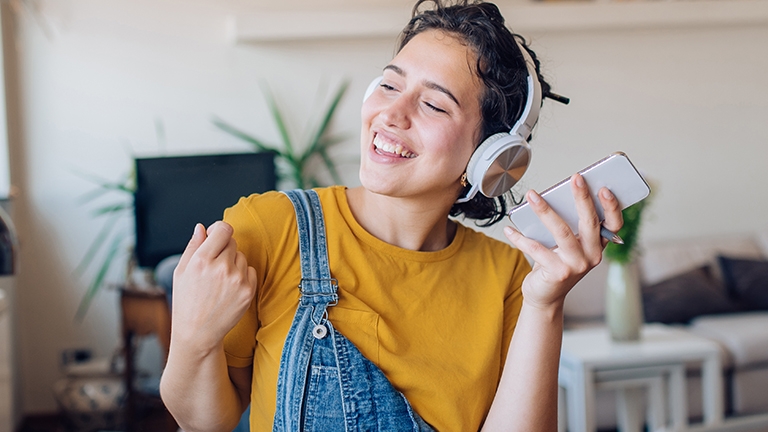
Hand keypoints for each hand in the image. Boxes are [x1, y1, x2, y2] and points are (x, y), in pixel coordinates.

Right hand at [171, 221, 257, 351]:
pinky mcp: (248, 290)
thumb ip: (193, 246)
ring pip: (241, 256)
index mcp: (202, 260)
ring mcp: (237, 279)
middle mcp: (221, 267)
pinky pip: (251, 270)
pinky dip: (242, 276)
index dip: (219, 230)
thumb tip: (202, 227)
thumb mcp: (181, 272)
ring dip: (233, 263)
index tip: (215, 236)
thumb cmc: (186, 301)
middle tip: (213, 267)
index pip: (223, 229)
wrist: (198, 333)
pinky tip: (229, 288)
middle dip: (223, 249)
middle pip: (232, 242)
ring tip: (219, 281)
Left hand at [504, 173, 622, 310]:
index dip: (612, 207)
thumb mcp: (569, 246)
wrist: (545, 295)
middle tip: (575, 178)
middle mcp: (591, 256)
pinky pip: (536, 249)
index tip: (604, 188)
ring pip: (562, 232)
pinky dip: (521, 238)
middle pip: (588, 222)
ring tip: (532, 196)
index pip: (614, 224)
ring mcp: (576, 265)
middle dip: (582, 198)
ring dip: (545, 211)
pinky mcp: (557, 273)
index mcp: (598, 245)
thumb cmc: (556, 264)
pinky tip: (509, 229)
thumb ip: (569, 226)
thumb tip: (556, 197)